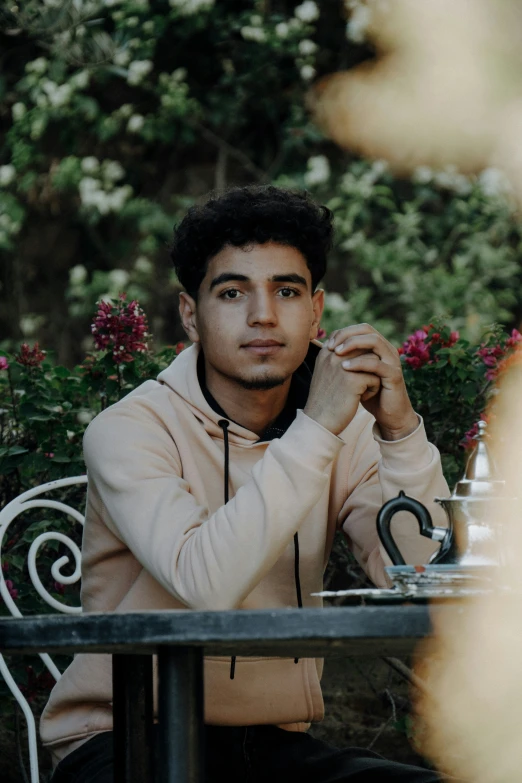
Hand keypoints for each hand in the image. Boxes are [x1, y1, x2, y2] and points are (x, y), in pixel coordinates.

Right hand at [304, 342, 380, 435]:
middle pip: (365, 349)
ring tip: (364, 389)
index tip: (355, 375)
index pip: (353, 342)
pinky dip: (373, 389)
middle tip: (364, 381)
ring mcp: (342, 366)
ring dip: (374, 375)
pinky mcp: (352, 380)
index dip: (361, 358)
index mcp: (326, 351)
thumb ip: (338, 358)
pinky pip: (375, 377)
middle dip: (369, 364)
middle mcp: (333, 355)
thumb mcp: (326, 373)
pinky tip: (363, 398)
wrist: (319, 421)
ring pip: (373, 361)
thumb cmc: (325, 398)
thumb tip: (359, 346)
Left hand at [325, 324, 418, 439]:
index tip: (328, 343)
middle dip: (347, 334)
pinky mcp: (394, 375)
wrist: (388, 416)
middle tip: (331, 346)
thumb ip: (346, 359)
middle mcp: (387, 350)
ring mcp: (392, 361)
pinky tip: (345, 367)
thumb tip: (326, 346)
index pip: (361, 328)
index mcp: (379, 347)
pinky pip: (376, 364)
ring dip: (353, 344)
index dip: (344, 332)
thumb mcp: (354, 374)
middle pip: (368, 329)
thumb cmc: (369, 394)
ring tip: (336, 353)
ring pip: (375, 341)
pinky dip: (359, 363)